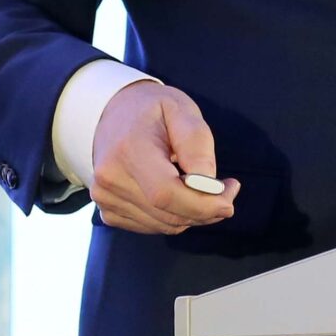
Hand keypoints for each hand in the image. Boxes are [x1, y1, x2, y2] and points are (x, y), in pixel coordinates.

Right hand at [89, 80, 237, 232]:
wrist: (113, 112)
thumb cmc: (153, 109)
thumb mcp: (182, 111)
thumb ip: (197, 146)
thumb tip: (210, 188)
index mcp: (128, 149)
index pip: (166, 194)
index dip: (203, 204)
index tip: (230, 193)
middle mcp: (111, 178)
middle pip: (169, 214)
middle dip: (207, 210)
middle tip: (227, 189)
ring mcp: (105, 198)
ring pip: (165, 225)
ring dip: (194, 214)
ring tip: (204, 186)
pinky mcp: (108, 211)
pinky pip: (153, 226)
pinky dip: (175, 216)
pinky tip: (180, 193)